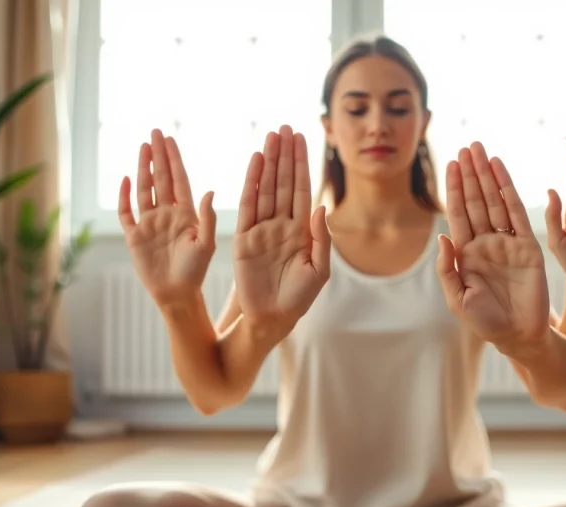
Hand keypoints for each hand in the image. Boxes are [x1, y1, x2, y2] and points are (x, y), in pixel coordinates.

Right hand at [118, 129, 216, 307]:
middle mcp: (167, 214)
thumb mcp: (206, 244)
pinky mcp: (134, 236)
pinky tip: (126, 179)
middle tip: (154, 132)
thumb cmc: (195, 271)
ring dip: (143, 169)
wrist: (177, 293)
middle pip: (160, 179)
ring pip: (144, 190)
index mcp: (186, 214)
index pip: (178, 180)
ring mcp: (149, 223)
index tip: (169, 139)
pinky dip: (124, 196)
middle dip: (157, 156)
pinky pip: (126, 212)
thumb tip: (209, 191)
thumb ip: (206, 218)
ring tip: (143, 147)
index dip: (173, 159)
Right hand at [233, 125, 331, 329]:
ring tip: (270, 137)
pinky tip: (255, 162)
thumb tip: (320, 206)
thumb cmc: (299, 298)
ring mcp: (262, 229)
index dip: (301, 164)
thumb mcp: (318, 270)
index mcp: (301, 230)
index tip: (300, 139)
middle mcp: (281, 224)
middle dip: (284, 155)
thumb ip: (322, 239)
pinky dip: (250, 183)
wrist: (273, 318)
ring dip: (269, 162)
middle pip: (283, 182)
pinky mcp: (244, 238)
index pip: (301, 189)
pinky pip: (248, 206)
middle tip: (284, 128)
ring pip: (266, 188)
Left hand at [436, 143, 550, 348]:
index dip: (455, 188)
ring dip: (488, 175)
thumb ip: (447, 268)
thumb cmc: (485, 322)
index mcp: (466, 253)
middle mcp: (486, 242)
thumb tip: (442, 237)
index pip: (458, 213)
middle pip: (476, 200)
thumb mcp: (457, 299)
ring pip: (495, 201)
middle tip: (468, 145)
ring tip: (481, 150)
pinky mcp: (528, 245)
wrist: (518, 335)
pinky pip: (517, 212)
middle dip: (471, 173)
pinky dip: (509, 190)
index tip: (452, 164)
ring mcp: (507, 241)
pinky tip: (501, 170)